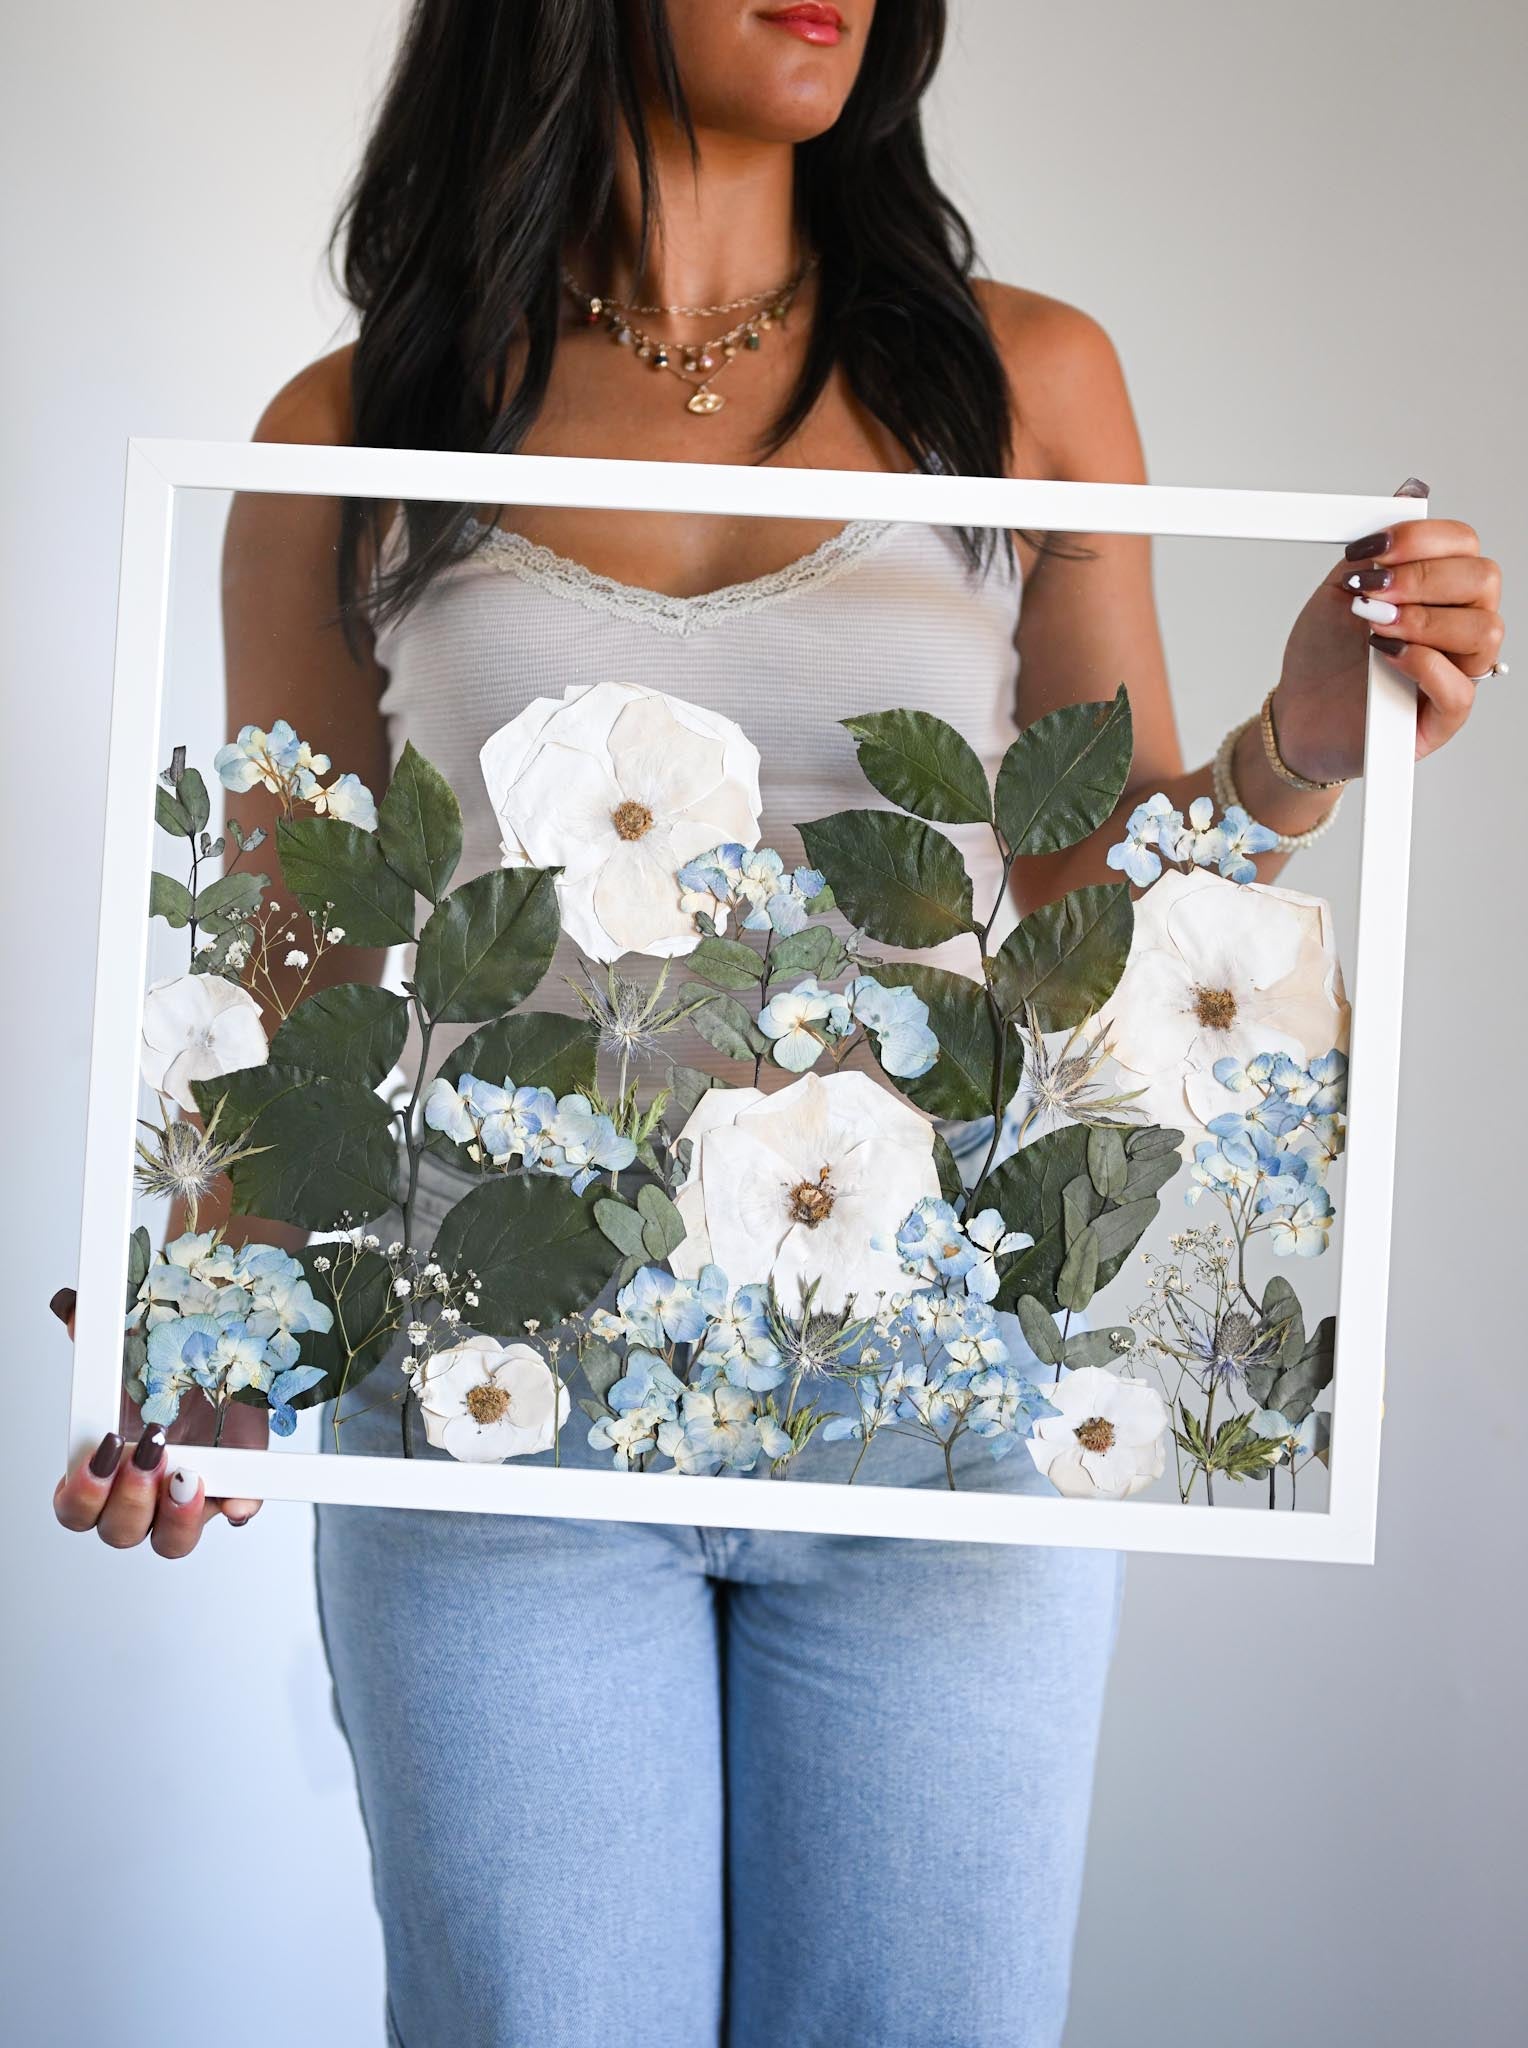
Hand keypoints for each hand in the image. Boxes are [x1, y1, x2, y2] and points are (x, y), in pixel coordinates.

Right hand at [48, 1287, 263, 1555]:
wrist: (221, 1343)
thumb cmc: (164, 1355)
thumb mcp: (130, 1339)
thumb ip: (96, 1331)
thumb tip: (76, 1312)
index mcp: (103, 1469)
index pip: (76, 1509)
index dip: (82, 1494)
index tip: (101, 1451)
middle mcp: (142, 1493)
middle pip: (121, 1532)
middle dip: (130, 1501)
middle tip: (148, 1457)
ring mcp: (187, 1498)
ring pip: (172, 1540)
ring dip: (176, 1517)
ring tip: (188, 1476)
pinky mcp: (235, 1486)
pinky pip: (237, 1510)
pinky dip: (238, 1506)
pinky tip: (239, 1499)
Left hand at [1271, 478, 1503, 785]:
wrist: (1295, 713)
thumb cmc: (1323, 654)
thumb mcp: (1343, 589)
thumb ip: (1378, 547)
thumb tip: (1412, 489)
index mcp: (1442, 590)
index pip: (1464, 546)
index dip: (1421, 539)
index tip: (1369, 550)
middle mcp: (1460, 627)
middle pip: (1483, 580)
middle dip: (1423, 577)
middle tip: (1369, 590)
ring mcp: (1458, 672)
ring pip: (1484, 630)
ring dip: (1424, 619)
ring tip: (1372, 625)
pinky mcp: (1443, 718)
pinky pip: (1461, 689)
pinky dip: (1423, 664)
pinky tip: (1384, 655)